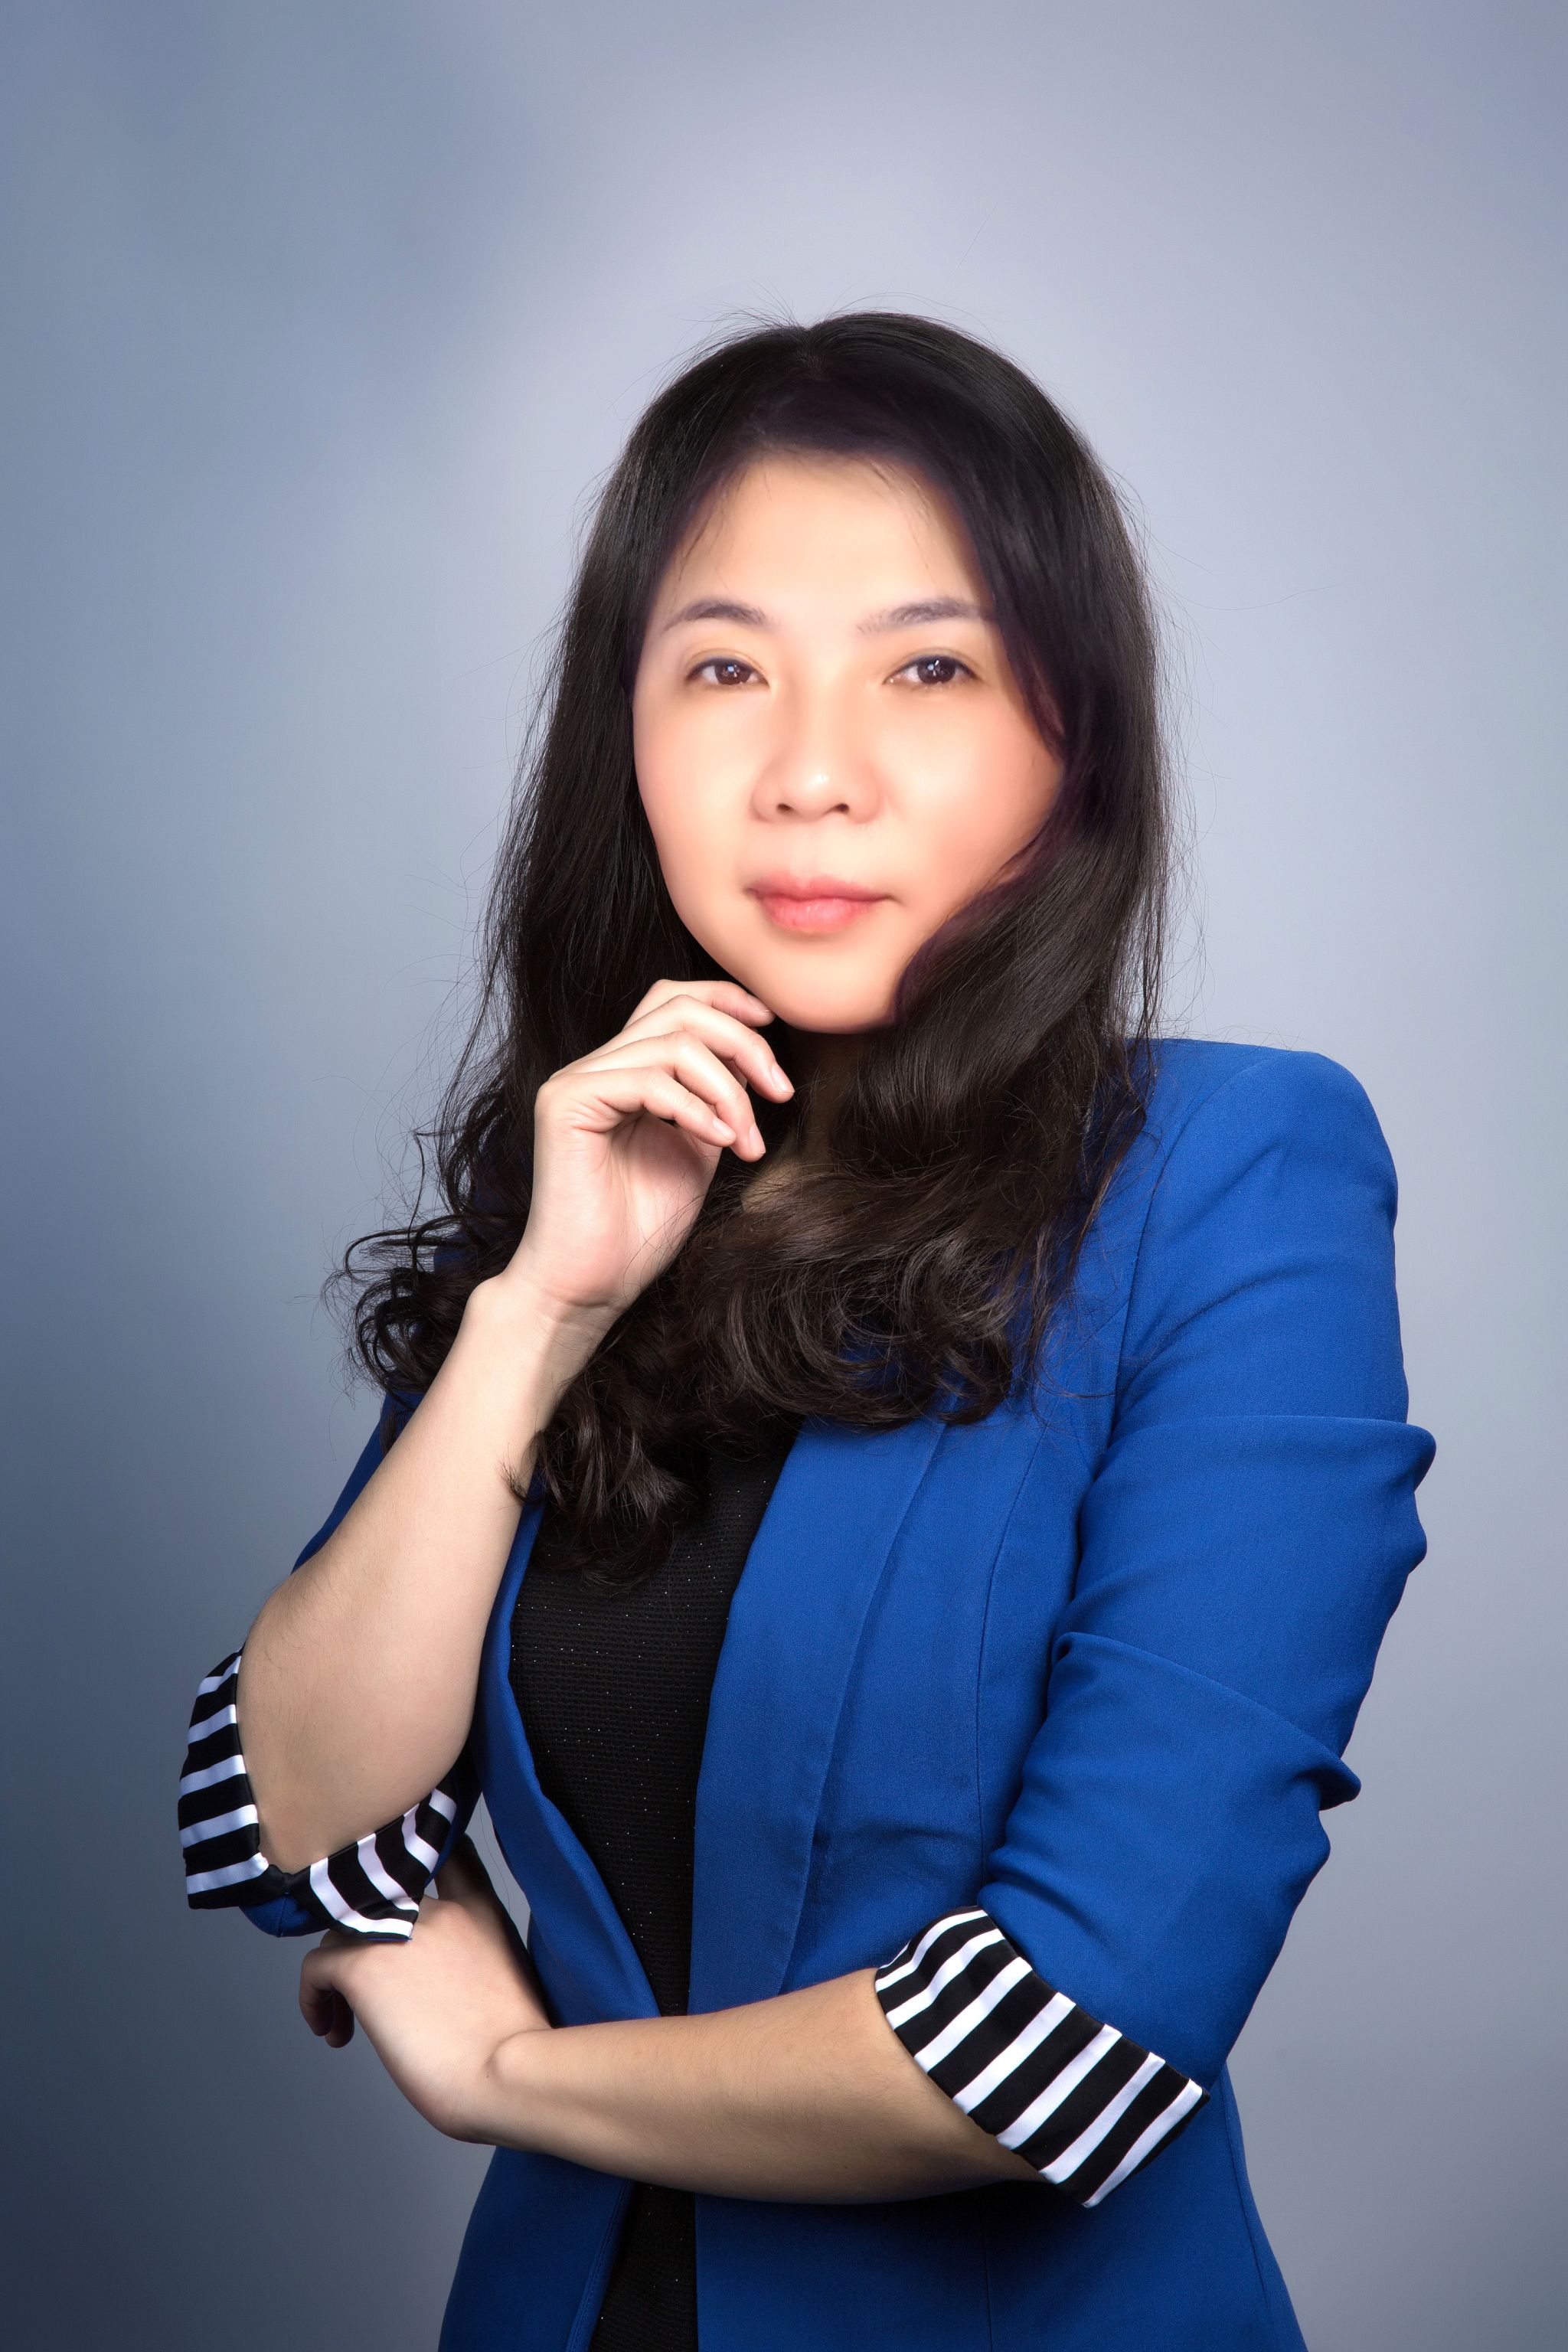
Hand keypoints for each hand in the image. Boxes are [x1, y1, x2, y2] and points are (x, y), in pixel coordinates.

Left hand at [299, 1841, 549, 2142]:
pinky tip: (331, 2030)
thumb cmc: (515, 2045)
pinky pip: (316, 1966)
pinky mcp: (363, 1966)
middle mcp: (435, 1907)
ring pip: (341, 1931)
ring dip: (339, 1973)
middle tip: (373, 1989)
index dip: (417, 1866)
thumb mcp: (512, 1974)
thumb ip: (478, 1953)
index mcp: (479, 1906)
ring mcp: (396, 1930)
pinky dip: (313, 1997)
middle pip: (379, 1894)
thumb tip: (448, 1977)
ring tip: (348, 2020)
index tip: (401, 1899)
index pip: (445, 1852)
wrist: (506, 2072)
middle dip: (367, 1936)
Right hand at [495, 977, 793, 1334]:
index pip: (672, 1000)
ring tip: (747, 1141)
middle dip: (744, 1044)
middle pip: (679, 1009)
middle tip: (781, 1093)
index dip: (726, 998)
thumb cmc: (638, 1229)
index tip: (773, 1026)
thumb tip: (751, 1059)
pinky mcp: (566, 1103)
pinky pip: (649, 1080)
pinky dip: (696, 1107)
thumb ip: (715, 1100)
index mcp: (623, 1071)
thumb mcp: (697, 1150)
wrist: (589, 1285)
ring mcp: (576, 1081)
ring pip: (672, 1043)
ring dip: (728, 1089)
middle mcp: (595, 1066)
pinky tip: (720, 1142)